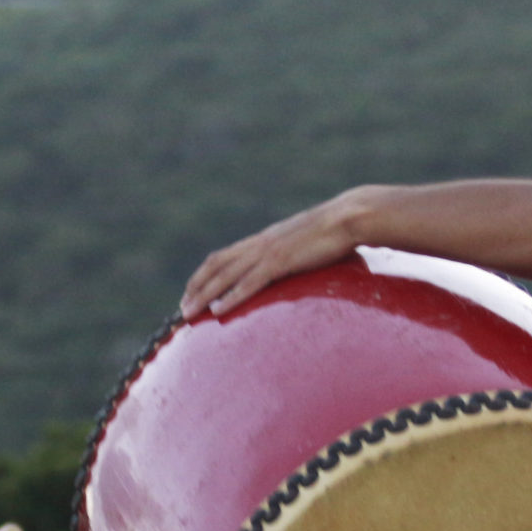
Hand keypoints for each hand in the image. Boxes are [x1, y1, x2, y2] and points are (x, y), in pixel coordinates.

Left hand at [181, 190, 370, 317]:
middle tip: (181, 310)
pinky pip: (249, 283)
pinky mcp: (281, 262)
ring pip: (226, 276)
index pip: (222, 256)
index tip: (191, 292)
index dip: (203, 274)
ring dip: (204, 295)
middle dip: (195, 288)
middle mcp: (259, 244)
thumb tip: (290, 267)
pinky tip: (217, 310)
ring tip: (188, 313)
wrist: (350, 217)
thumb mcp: (304, 243)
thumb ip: (291, 254)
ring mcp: (268, 252)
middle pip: (216, 266)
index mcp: (263, 240)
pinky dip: (230, 297)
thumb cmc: (334, 231)